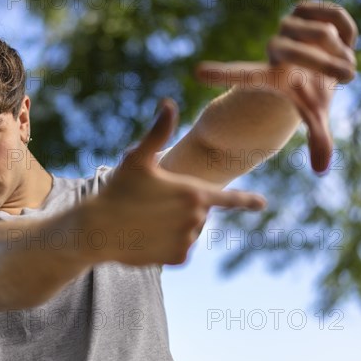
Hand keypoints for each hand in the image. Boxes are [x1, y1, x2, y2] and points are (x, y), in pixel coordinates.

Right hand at [86, 99, 266, 265]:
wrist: (98, 229)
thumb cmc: (118, 190)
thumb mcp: (137, 158)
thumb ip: (158, 132)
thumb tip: (168, 102)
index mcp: (193, 193)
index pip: (228, 198)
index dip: (246, 200)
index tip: (262, 204)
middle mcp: (196, 219)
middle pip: (199, 212)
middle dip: (181, 207)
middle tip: (153, 203)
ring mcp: (188, 240)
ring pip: (188, 231)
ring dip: (174, 226)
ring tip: (148, 219)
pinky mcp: (177, 258)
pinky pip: (180, 249)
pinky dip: (167, 244)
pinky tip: (148, 236)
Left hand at [196, 0, 357, 172]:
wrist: (326, 63)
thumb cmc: (313, 92)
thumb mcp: (315, 114)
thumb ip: (318, 140)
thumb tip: (321, 171)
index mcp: (269, 75)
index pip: (242, 74)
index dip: (223, 73)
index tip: (199, 73)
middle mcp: (274, 50)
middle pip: (293, 51)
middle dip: (323, 64)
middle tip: (345, 75)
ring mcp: (288, 28)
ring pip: (318, 34)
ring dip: (339, 50)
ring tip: (339, 57)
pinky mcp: (304, 9)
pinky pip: (330, 13)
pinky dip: (345, 26)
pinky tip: (342, 37)